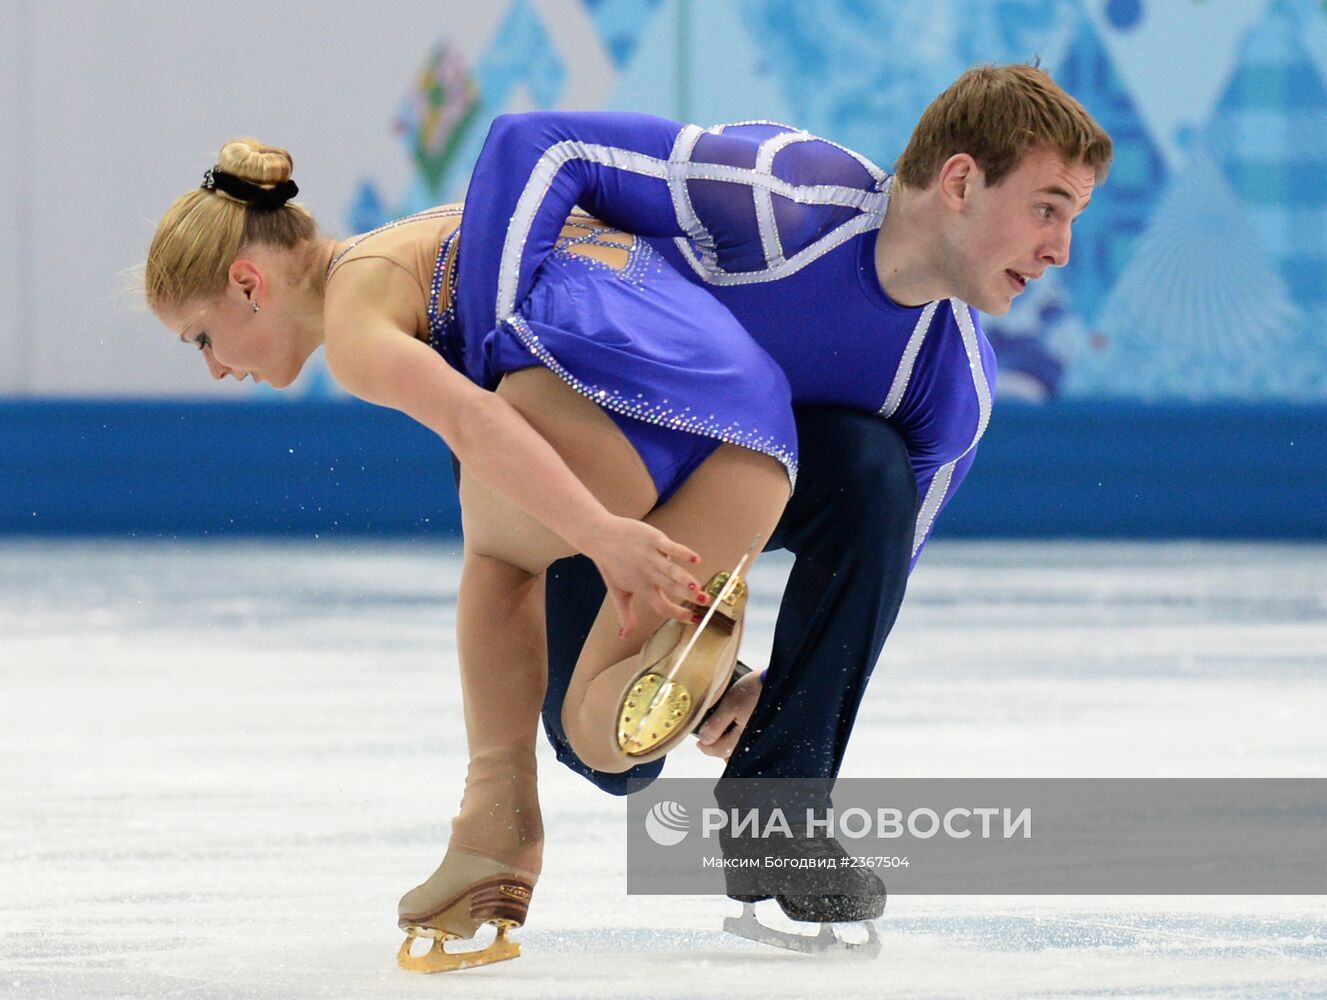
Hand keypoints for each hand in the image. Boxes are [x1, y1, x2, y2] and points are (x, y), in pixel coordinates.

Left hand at [584, 515, 702, 637]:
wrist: (599, 536)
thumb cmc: (610, 565)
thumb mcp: (618, 593)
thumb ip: (625, 616)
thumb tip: (624, 637)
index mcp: (642, 587)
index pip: (662, 606)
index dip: (677, 614)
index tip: (693, 619)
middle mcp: (648, 573)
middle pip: (670, 587)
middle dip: (688, 595)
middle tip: (705, 602)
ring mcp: (651, 556)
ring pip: (671, 569)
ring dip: (684, 578)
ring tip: (697, 587)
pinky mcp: (652, 539)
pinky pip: (670, 547)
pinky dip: (682, 553)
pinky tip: (696, 560)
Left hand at [696, 669, 762, 758]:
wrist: (780, 682)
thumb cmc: (755, 691)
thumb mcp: (730, 705)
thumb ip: (716, 725)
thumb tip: (704, 739)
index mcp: (741, 738)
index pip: (718, 750)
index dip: (705, 747)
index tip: (699, 742)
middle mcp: (752, 742)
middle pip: (731, 754)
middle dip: (719, 748)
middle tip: (710, 738)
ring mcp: (760, 737)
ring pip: (741, 748)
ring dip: (731, 744)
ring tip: (723, 734)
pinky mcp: (767, 730)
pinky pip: (751, 741)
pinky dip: (742, 738)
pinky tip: (739, 728)